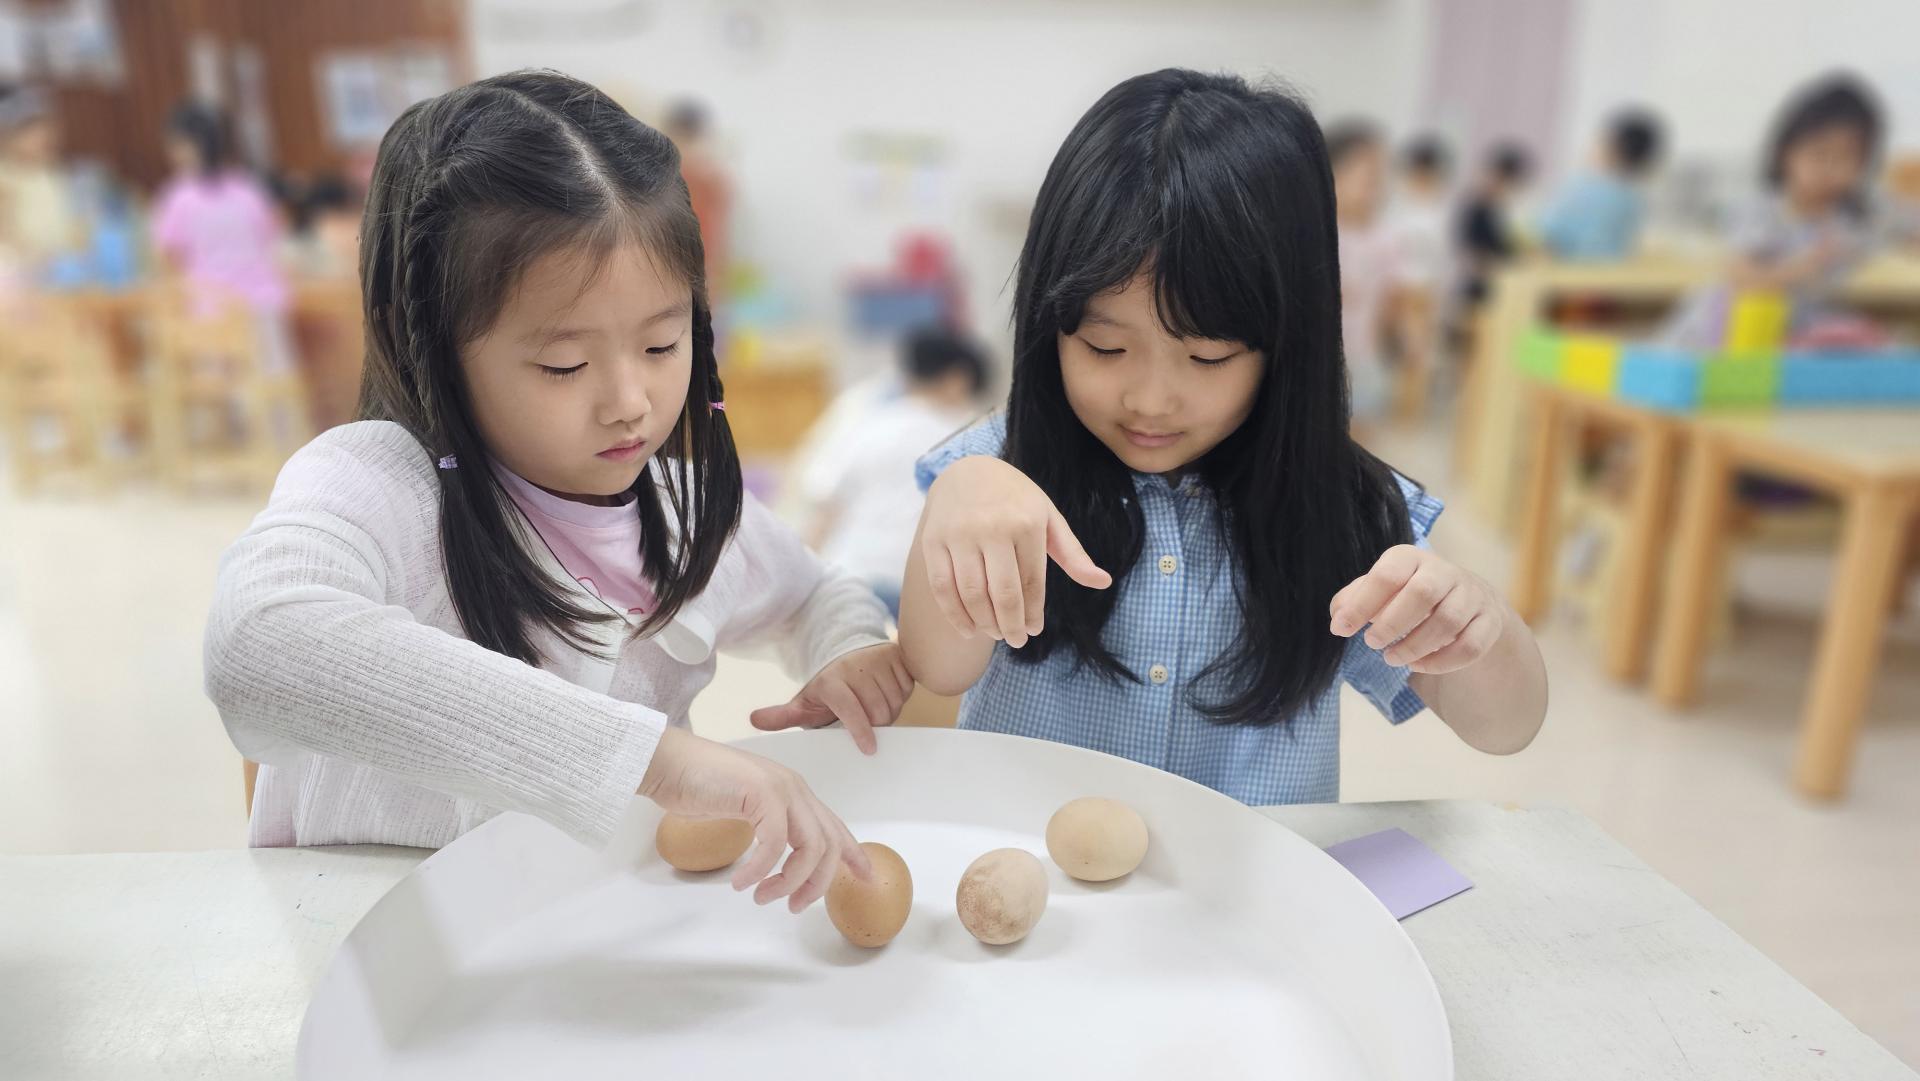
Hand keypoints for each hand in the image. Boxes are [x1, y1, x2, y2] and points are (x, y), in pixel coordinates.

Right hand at [638, 727, 871, 911]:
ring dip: (789, 881)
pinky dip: (760, 869)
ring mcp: (780, 788)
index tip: (865, 877)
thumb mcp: (745, 810)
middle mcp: (795, 788)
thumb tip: (780, 860)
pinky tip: (741, 882)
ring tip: (763, 897)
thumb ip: (769, 826)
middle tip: (794, 907)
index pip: (835, 826)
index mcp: (794, 792)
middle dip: (817, 883)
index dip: (853, 853)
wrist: (668, 762)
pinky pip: (774, 844)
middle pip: (829, 844)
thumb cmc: (699, 786)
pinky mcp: (761, 794)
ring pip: (810, 847)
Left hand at [748, 643, 912, 754]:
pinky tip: (886, 691)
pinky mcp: (898, 656)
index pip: (850, 708)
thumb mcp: (805, 702)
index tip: (868, 749)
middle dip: (875, 724)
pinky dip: (900, 695)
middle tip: (864, 721)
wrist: (851, 656)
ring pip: (895, 702)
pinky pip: (907, 688)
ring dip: (889, 711)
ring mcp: (878, 659)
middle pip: (878, 712)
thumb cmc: (828, 688)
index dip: (860, 730)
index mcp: (832, 680)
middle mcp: (856, 666)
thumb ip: (783, 715)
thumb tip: (754, 720)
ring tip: (873, 705)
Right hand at [920, 456, 1111, 646]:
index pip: (1032, 583)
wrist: (967, 469)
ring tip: (996, 633)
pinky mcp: (933, 540)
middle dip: (1011, 626)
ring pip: (971, 594)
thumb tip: (1103, 582)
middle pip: (1003, 594)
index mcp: (1026, 523)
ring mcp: (959, 534)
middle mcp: (992, 528)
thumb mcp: (1048, 518)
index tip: (1034, 630)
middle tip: (1016, 641)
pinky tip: (968, 629)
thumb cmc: (1016, 500)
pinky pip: (942, 587)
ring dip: (985, 623)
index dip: (1033, 614)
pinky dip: (954, 615)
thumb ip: (1073, 553)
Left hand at [1329, 545, 1505, 674]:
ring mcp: (1472, 596)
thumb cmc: (1410, 594)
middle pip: (1423, 592)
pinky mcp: (1489, 622)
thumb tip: (1338, 619)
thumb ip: (1354, 600)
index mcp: (1412, 559)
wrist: (1467, 598)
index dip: (1362, 604)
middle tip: (1371, 643)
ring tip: (1391, 658)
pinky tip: (1418, 665)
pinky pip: (1470, 645)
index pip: (1387, 575)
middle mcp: (1445, 572)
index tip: (1342, 629)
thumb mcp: (1381, 590)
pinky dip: (1441, 662)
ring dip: (1414, 646)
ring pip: (1448, 621)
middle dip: (1393, 623)